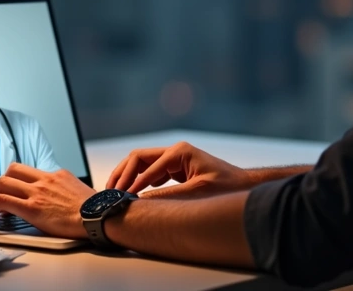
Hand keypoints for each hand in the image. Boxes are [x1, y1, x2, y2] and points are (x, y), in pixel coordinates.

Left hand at [0, 163, 93, 238]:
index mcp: (57, 175)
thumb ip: (67, 193)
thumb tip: (66, 202)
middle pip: (12, 170)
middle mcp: (45, 179)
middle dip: (1, 184)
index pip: (29, 171)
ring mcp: (37, 192)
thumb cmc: (95, 211)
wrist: (100, 216)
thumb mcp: (80, 193)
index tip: (13, 193)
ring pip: (3, 182)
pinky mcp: (32, 207)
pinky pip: (2, 202)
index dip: (17, 182)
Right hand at [105, 141, 251, 199]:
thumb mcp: (196, 193)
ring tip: (114, 191)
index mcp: (179, 152)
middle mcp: (174, 152)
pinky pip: (150, 172)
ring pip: (141, 163)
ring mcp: (174, 159)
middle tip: (110, 191)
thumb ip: (168, 196)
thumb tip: (141, 201)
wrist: (243, 186)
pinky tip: (130, 193)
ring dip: (127, 176)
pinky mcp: (175, 168)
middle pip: (138, 158)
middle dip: (123, 174)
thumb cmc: (226, 186)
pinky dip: (138, 181)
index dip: (132, 183)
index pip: (146, 165)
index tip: (121, 197)